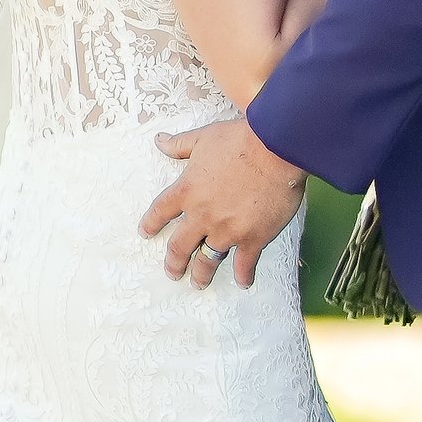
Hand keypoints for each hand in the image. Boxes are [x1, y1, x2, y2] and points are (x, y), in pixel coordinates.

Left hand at [142, 117, 306, 289]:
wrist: (276, 149)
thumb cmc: (240, 139)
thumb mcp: (203, 138)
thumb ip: (180, 145)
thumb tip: (158, 141)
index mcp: (187, 190)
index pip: (160, 212)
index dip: (150, 224)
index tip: (145, 234)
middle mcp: (202, 215)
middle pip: (180, 246)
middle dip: (174, 263)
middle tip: (172, 272)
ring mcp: (227, 230)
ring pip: (208, 260)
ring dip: (202, 274)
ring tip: (198, 283)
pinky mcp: (253, 237)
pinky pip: (244, 263)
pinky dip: (243, 275)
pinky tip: (242, 282)